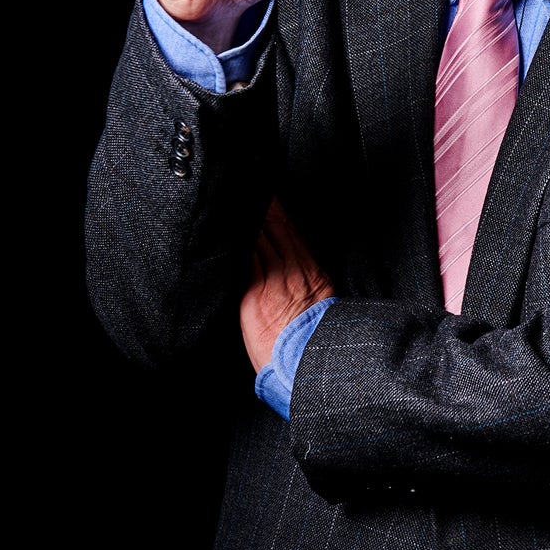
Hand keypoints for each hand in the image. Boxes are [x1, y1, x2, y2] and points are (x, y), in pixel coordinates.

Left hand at [240, 197, 335, 373]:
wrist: (306, 359)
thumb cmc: (316, 336)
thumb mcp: (323, 298)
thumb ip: (307, 276)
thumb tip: (296, 262)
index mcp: (310, 268)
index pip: (288, 229)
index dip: (276, 208)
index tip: (266, 192)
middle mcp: (289, 269)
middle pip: (270, 228)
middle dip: (258, 208)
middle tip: (245, 189)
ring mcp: (269, 279)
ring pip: (255, 241)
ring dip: (245, 223)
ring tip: (232, 204)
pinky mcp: (251, 294)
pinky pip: (242, 262)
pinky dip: (235, 246)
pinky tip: (226, 234)